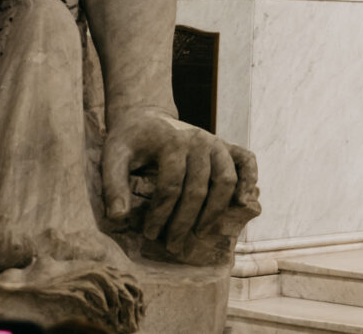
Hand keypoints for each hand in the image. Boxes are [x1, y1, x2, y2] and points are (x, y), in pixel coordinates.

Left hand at [102, 107, 258, 256]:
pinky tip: (242, 201)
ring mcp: (216, 142)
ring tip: (199, 233)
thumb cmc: (129, 140)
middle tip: (172, 246)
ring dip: (214, 211)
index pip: (171, 187)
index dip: (160, 215)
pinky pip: (246, 160)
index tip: (149, 235)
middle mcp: (199, 140)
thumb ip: (113, 186)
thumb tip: (118, 218)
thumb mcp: (113, 157)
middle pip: (198, 189)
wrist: (146, 116)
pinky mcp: (225, 144)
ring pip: (225, 180)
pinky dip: (250, 179)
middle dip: (185, 222)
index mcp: (172, 142)